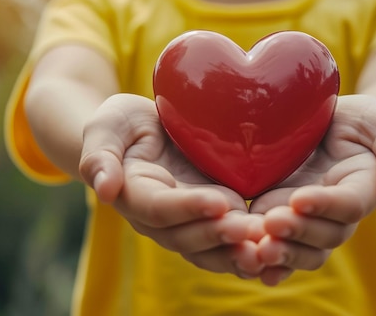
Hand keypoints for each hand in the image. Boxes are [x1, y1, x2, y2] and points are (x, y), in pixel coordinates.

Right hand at [78, 93, 263, 276]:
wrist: (148, 130)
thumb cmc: (125, 123)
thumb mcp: (108, 125)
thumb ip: (100, 155)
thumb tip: (104, 190)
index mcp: (134, 195)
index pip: (159, 208)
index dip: (187, 208)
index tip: (218, 203)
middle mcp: (161, 219)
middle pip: (187, 236)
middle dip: (219, 235)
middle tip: (251, 231)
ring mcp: (188, 222)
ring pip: (210, 248)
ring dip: (237, 252)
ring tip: (268, 250)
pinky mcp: (212, 218)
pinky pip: (228, 243)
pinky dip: (249, 249)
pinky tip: (276, 250)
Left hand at [249, 95, 375, 285]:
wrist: (325, 120)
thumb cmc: (359, 120)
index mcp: (362, 188)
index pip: (349, 205)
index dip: (326, 205)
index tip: (301, 198)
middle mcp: (335, 212)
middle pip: (323, 236)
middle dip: (297, 234)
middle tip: (270, 226)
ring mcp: (307, 218)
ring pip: (299, 249)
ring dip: (278, 253)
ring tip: (253, 250)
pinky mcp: (279, 214)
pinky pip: (274, 244)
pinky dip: (261, 258)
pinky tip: (242, 261)